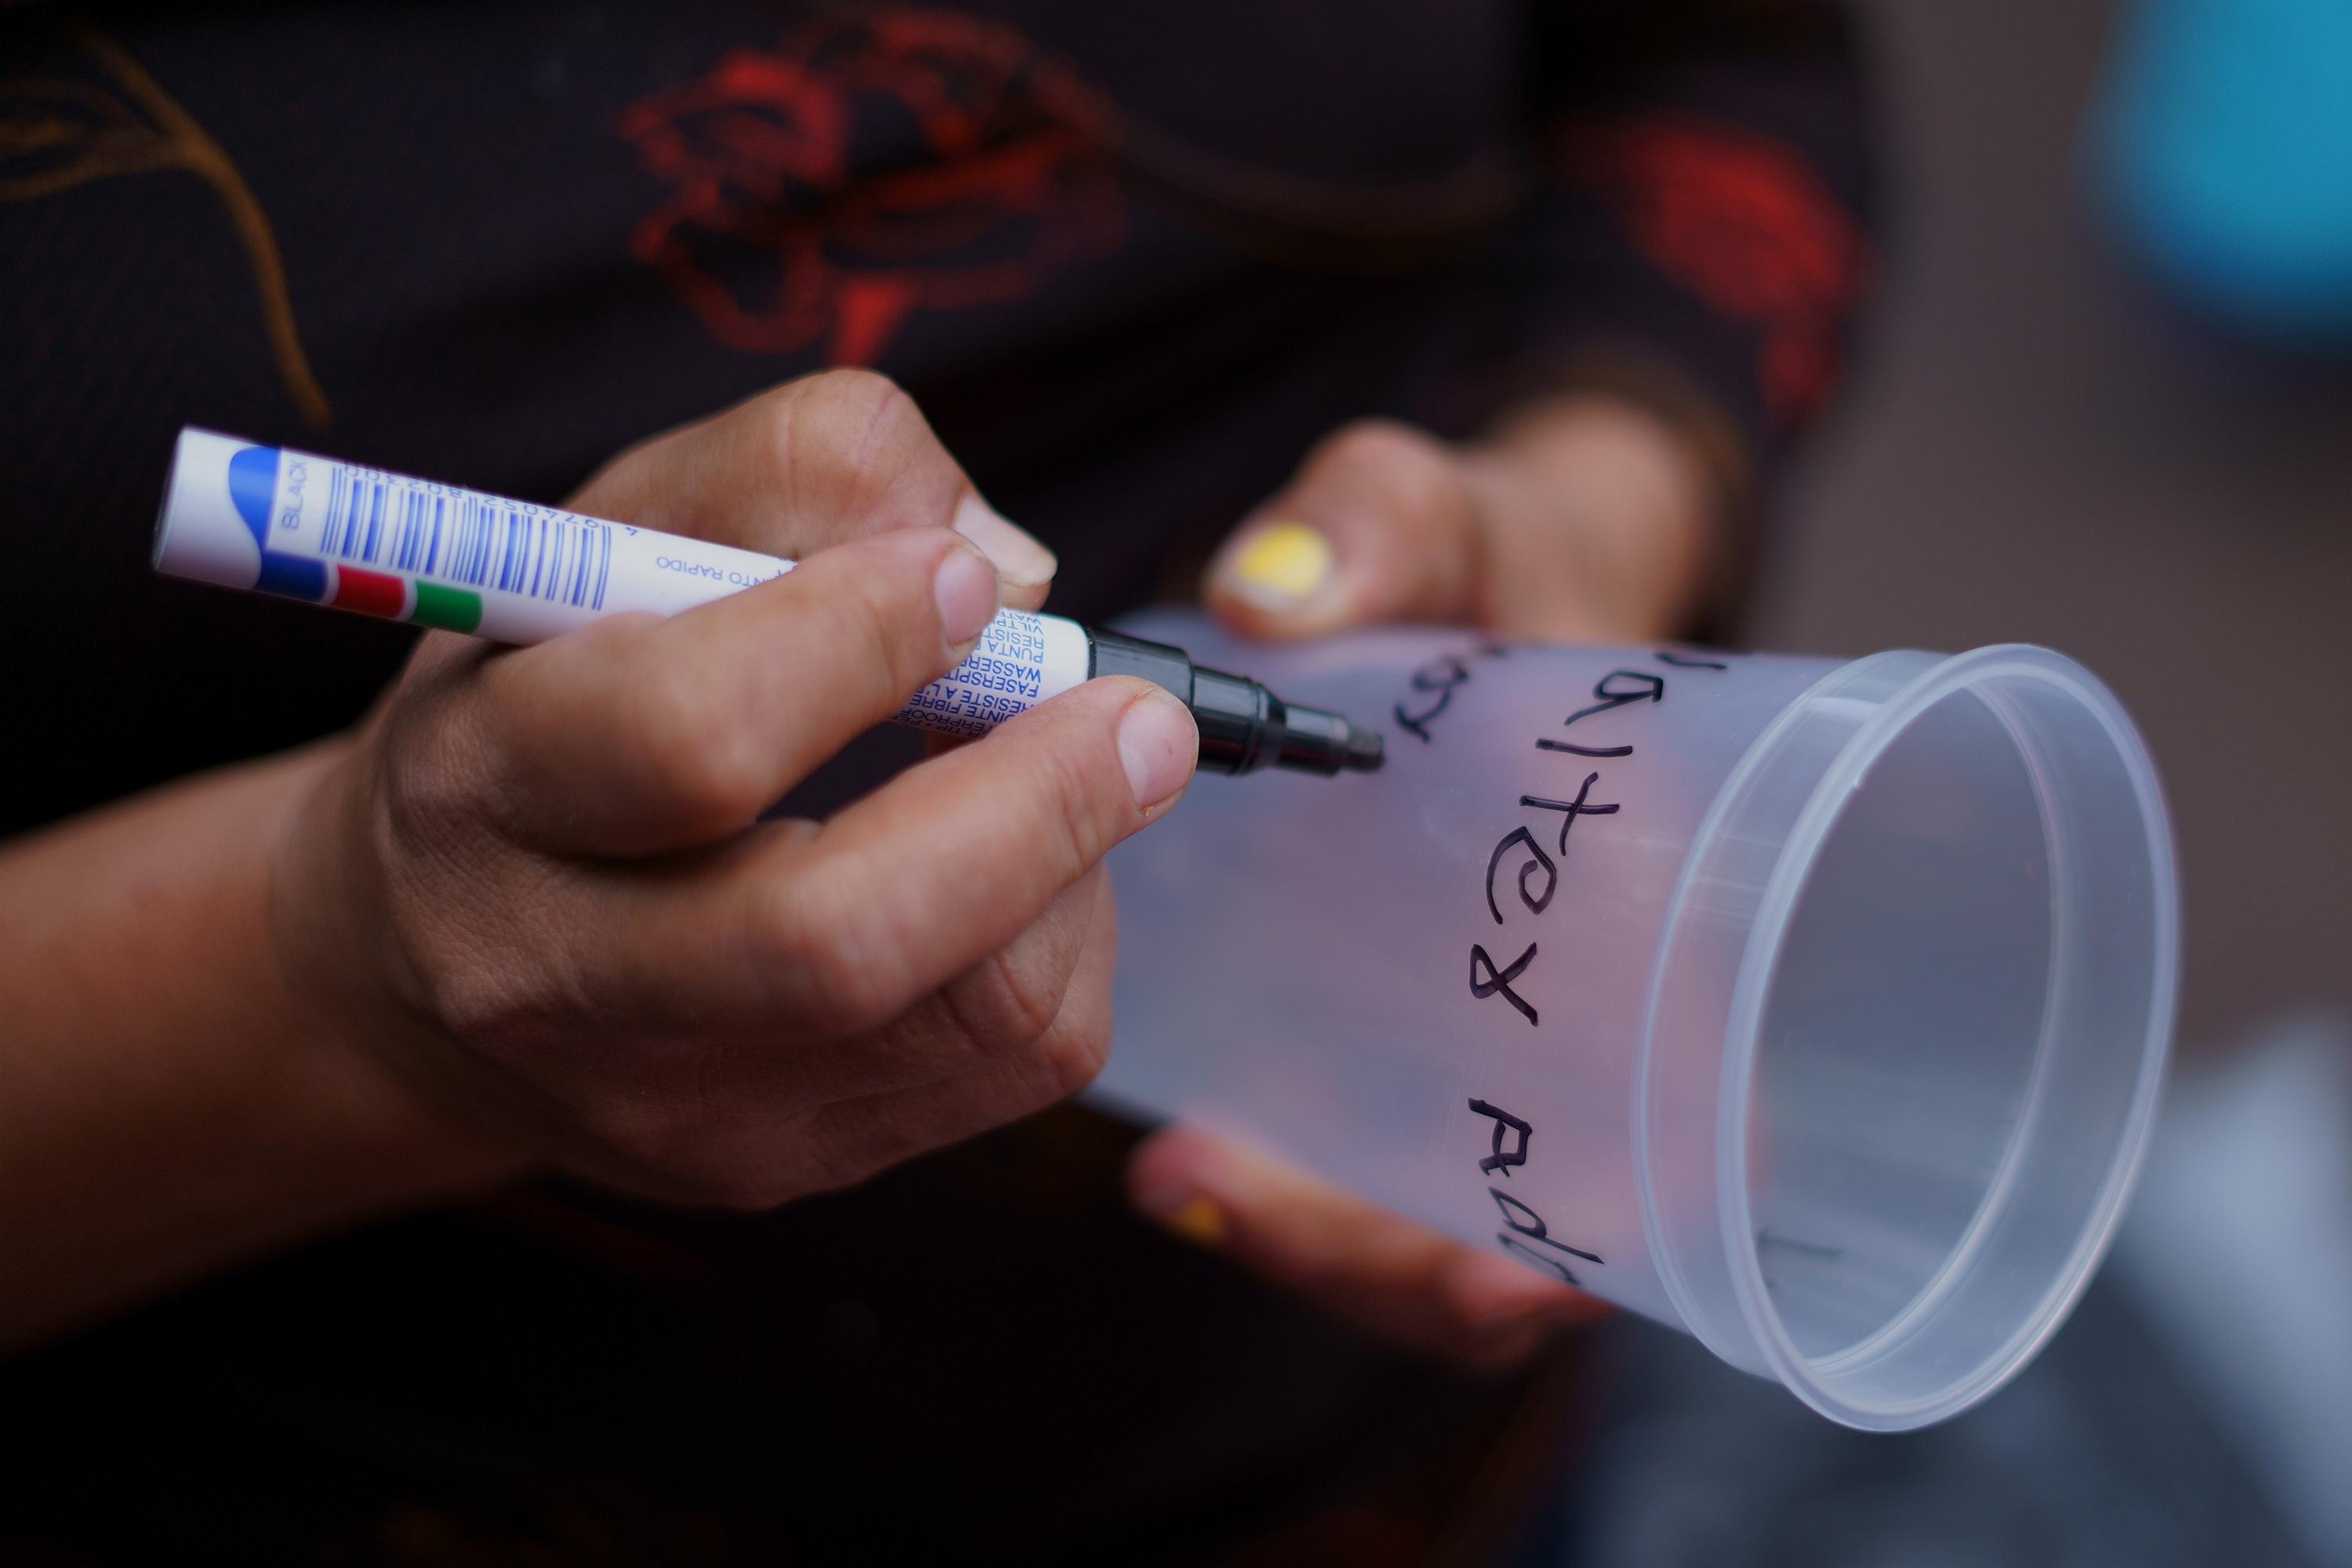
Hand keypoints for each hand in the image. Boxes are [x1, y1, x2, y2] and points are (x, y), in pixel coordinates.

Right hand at [276, 370, 1199, 1206]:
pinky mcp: (779, 1166)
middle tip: (1140, 716)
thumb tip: (1009, 568)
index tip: (962, 580)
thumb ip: (800, 475)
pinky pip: (1016, 1064)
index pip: (689, 739)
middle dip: (1036, 806)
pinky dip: (1064, 940)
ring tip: (1068, 771)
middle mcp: (553, 977)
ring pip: (973, 1014)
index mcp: (482, 783)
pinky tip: (1017, 870)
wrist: (433, 958)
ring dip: (1072, 869)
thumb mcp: (624, 531)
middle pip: (838, 937)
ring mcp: (672, 1106)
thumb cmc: (553, 699)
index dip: (861, 643)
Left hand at [1131, 395, 1721, 1362]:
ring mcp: (1489, 1035)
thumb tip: (1266, 596)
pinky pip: (1363, 1169)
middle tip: (1229, 1199)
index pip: (1690, 1133)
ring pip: (1439, 1222)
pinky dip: (1286, 1196)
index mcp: (1667, 909)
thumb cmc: (1496, 560)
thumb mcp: (1451, 518)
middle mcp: (1593, 1007)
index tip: (1493, 1279)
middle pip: (1536, 1225)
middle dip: (1397, 1262)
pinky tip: (1178, 1164)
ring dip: (1323, 1246)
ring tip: (1187, 1183)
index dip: (1606, 1234)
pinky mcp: (1391, 1033)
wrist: (1477, 582)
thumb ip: (1383, 526)